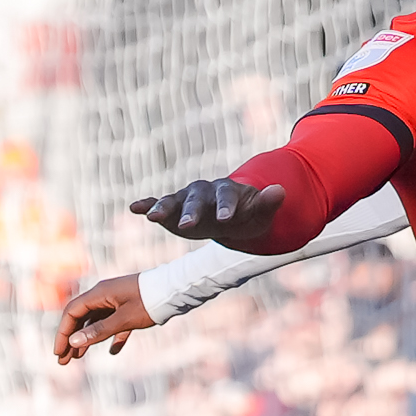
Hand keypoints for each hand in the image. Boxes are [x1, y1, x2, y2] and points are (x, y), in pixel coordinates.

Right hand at [53, 274, 155, 365]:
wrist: (177, 289)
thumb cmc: (150, 301)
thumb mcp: (124, 319)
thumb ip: (99, 331)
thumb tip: (74, 341)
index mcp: (99, 294)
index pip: (72, 313)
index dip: (63, 333)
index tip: (59, 352)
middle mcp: (104, 295)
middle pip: (81, 318)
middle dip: (71, 339)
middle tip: (63, 361)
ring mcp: (116, 300)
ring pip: (95, 322)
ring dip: (87, 339)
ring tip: (78, 357)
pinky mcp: (129, 307)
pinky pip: (115, 323)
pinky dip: (112, 337)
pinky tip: (113, 351)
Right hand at [133, 178, 282, 249]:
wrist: (232, 216)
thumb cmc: (247, 214)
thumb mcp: (260, 211)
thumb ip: (268, 202)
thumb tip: (280, 190)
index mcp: (227, 191)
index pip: (227, 197)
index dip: (227, 207)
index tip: (227, 219)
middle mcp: (204, 192)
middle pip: (197, 199)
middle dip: (192, 211)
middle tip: (189, 225)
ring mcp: (186, 198)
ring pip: (174, 201)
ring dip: (163, 207)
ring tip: (151, 216)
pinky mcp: (173, 208)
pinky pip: (158, 203)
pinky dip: (147, 204)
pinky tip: (134, 207)